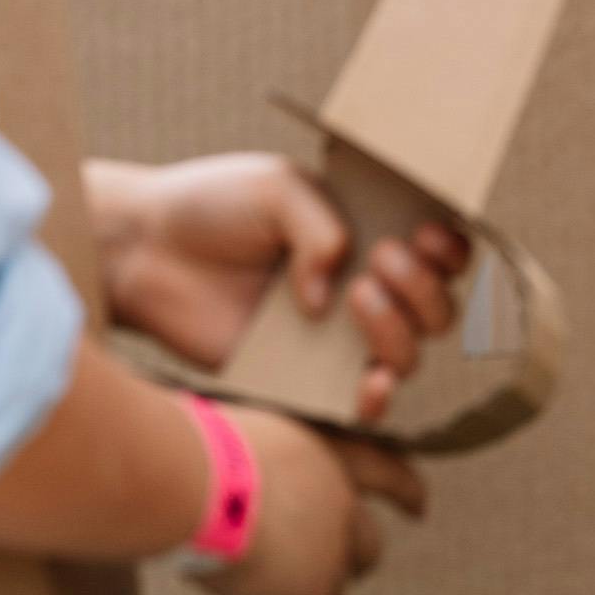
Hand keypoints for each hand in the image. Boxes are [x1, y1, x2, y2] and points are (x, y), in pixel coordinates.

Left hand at [89, 155, 472, 422]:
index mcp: (372, 235)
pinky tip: (369, 382)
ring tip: (354, 296)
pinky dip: (378, 400)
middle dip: (424, 287)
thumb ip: (319, 228)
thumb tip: (330, 296)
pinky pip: (360, 405)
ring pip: (410, 354)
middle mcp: (364, 289)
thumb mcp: (277, 190)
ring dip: (400, 329)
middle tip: (380, 257)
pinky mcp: (301, 378)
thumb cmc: (212, 207)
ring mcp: (335, 338)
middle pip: (439, 308)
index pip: (442, 253)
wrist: (143, 250)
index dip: (450, 251)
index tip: (425, 235)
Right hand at [193, 404, 426, 594]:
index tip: (420, 508)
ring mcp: (330, 552)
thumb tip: (223, 487)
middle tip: (305, 579)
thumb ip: (250, 464)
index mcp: (329, 453)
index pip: (386, 470)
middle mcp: (341, 502)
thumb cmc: (189, 447)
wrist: (192, 480)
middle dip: (342, 566)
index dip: (406, 490)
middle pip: (365, 548)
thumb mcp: (234, 437)